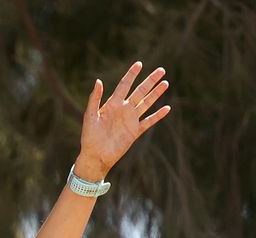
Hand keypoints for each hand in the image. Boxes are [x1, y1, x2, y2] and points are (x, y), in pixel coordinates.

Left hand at [74, 61, 170, 181]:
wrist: (95, 156)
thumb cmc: (89, 136)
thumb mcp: (90, 116)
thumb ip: (94, 99)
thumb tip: (98, 81)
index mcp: (112, 104)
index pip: (124, 85)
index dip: (132, 74)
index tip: (139, 64)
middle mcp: (124, 109)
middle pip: (140, 91)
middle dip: (150, 81)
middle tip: (161, 70)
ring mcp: (130, 120)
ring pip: (146, 103)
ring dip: (156, 94)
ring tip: (165, 83)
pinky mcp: (135, 132)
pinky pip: (148, 121)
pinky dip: (157, 116)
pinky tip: (167, 108)